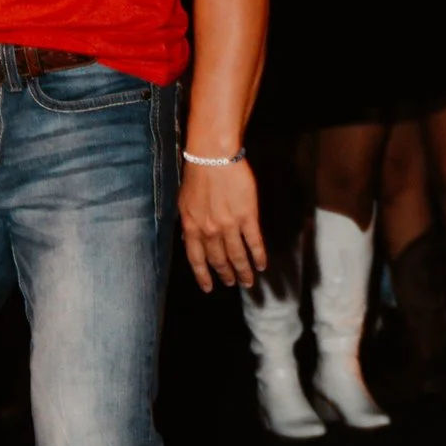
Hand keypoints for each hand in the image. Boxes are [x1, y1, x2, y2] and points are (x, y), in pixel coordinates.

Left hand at [179, 152, 266, 294]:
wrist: (213, 157)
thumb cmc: (198, 176)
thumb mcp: (185, 203)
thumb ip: (188, 224)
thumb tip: (188, 239)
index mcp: (192, 227)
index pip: (197, 259)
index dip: (203, 276)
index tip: (208, 288)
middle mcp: (209, 231)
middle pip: (219, 260)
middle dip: (226, 275)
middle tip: (232, 283)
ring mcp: (229, 225)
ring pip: (237, 256)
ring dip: (243, 271)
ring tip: (248, 282)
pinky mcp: (247, 217)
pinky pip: (253, 243)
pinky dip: (258, 256)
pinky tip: (261, 265)